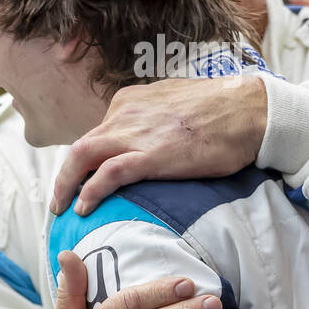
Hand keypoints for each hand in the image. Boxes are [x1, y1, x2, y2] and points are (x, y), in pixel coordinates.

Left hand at [50, 76, 267, 216]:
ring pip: (82, 156)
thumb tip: (150, 138)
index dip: (88, 161)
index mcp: (130, 100)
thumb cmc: (222, 110)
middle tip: (59, 200)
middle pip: (80, 146)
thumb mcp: (174, 105)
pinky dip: (90, 191)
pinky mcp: (151, 155)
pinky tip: (83, 207)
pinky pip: (107, 174)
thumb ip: (154, 120)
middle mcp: (125, 113)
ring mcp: (136, 133)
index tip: (83, 180)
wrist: (249, 109)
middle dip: (65, 175)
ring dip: (66, 185)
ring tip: (61, 208)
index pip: (98, 133)